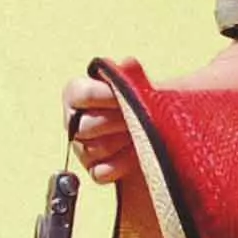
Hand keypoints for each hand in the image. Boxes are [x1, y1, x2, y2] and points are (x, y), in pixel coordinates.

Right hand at [63, 72, 136, 186]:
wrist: (161, 132)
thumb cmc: (147, 105)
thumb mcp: (143, 87)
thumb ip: (134, 75)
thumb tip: (129, 64)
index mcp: (79, 95)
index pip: (77, 94)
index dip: (101, 95)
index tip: (122, 96)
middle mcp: (75, 122)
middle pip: (85, 126)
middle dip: (116, 122)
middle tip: (138, 118)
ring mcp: (83, 149)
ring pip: (92, 150)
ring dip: (120, 143)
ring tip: (139, 135)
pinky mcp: (95, 171)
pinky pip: (100, 172)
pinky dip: (120, 165)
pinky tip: (135, 156)